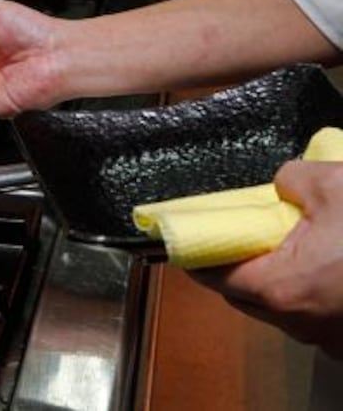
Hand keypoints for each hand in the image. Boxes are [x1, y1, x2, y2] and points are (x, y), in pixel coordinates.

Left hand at [189, 160, 342, 357]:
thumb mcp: (335, 184)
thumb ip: (291, 179)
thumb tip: (283, 185)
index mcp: (280, 288)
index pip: (212, 277)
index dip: (198, 254)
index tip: (191, 238)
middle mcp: (298, 323)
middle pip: (243, 297)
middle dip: (237, 267)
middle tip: (244, 235)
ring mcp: (328, 340)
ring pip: (281, 309)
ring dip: (276, 281)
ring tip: (292, 245)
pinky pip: (315, 317)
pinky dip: (310, 294)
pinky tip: (329, 267)